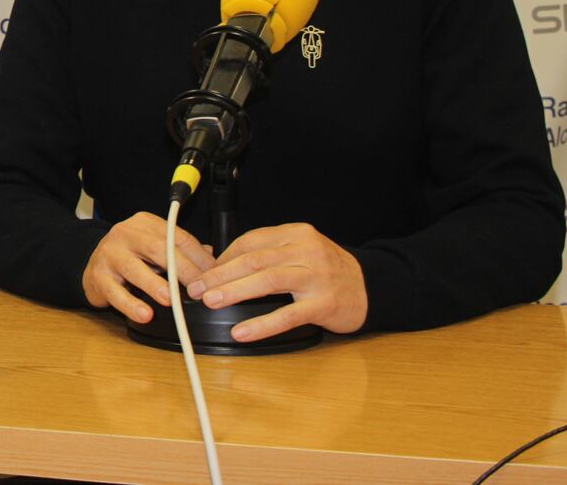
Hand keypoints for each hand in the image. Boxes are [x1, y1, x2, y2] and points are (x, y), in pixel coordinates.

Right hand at [81, 212, 215, 322]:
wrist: (93, 267)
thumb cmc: (131, 258)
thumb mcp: (156, 248)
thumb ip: (182, 251)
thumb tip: (214, 260)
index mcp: (145, 224)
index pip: (176, 237)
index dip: (198, 257)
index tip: (213, 276)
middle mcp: (125, 233)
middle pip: (157, 248)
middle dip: (181, 269)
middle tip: (197, 290)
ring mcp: (109, 253)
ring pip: (133, 267)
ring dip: (154, 284)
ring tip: (170, 300)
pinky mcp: (97, 276)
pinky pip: (115, 291)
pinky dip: (130, 304)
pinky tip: (144, 314)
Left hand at [187, 222, 367, 340]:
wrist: (371, 287)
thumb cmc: (327, 271)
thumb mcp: (300, 251)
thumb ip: (268, 254)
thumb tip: (221, 263)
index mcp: (295, 234)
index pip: (250, 242)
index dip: (223, 258)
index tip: (203, 272)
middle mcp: (306, 251)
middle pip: (253, 260)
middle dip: (220, 274)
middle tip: (196, 288)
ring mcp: (316, 277)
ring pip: (267, 281)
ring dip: (234, 291)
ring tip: (210, 301)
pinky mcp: (324, 304)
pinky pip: (287, 315)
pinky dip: (261, 324)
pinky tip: (241, 331)